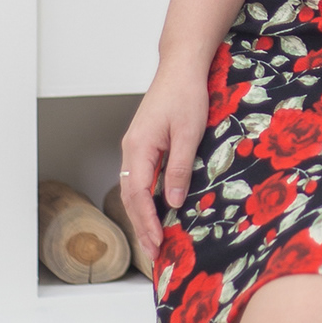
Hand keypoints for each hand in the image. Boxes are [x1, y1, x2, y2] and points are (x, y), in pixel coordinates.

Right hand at [118, 65, 209, 267]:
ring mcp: (135, 147)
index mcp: (139, 147)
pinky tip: (155, 212)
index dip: (146, 221)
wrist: (180, 68)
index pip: (137, 194)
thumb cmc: (186, 95)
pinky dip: (145, 200)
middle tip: (154, 254)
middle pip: (131, 196)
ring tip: (153, 241)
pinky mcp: (144, 145)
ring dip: (142, 216)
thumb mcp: (189, 133)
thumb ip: (180, 168)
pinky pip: (140, 179)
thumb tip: (173, 201)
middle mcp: (131, 149)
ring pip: (133, 189)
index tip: (156, 243)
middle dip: (141, 226)